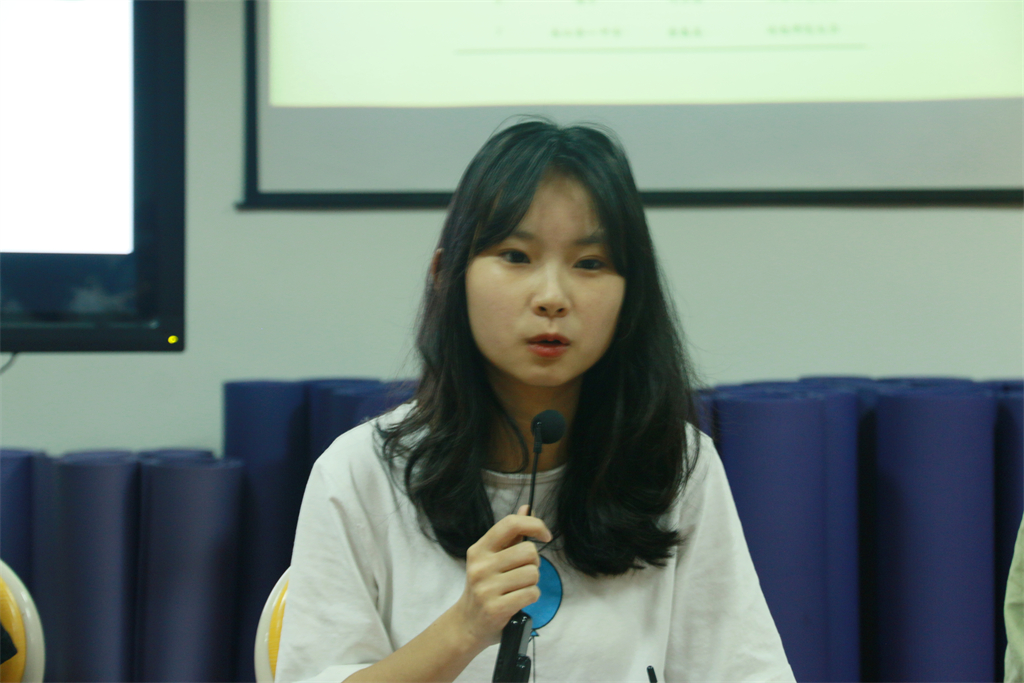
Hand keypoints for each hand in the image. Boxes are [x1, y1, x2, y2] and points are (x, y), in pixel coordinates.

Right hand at [450, 505, 552, 649]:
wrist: (467, 624)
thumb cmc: (484, 587)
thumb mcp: (491, 559)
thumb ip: (510, 535)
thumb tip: (526, 508)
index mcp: (479, 549)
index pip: (511, 524)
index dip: (535, 524)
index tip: (545, 535)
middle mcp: (480, 566)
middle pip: (529, 551)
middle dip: (534, 563)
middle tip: (523, 573)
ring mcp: (486, 588)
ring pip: (533, 574)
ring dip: (533, 582)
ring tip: (517, 589)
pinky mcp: (496, 608)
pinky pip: (531, 593)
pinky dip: (531, 597)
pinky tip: (518, 601)